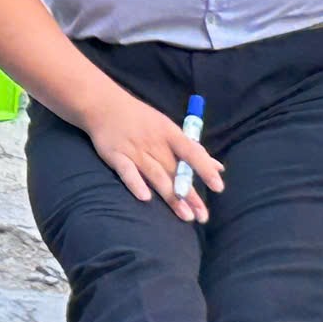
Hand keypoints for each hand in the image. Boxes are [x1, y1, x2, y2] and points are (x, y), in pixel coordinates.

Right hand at [82, 89, 223, 222]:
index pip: (192, 152)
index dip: (205, 169)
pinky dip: (135, 183)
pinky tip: (145, 198)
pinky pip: (127, 171)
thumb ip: (192, 150)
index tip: (218, 187)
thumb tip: (218, 167)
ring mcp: (134, 150)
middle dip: (190, 195)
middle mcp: (154, 143)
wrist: (104, 105)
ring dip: (171, 196)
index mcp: (169, 134)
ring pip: (156, 176)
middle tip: (202, 216)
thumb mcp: (169, 128)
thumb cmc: (141, 119)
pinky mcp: (115, 156)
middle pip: (175, 172)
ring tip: (185, 215)